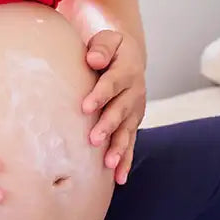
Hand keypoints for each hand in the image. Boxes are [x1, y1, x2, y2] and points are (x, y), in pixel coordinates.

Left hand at [82, 30, 145, 184]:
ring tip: (109, 164)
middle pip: (120, 110)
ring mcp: (134, 111)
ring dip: (119, 147)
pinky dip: (125, 160)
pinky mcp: (132, 124)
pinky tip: (119, 178)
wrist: (128, 59)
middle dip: (108, 125)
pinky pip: (130, 143)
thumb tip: (93, 58)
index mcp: (126, 70)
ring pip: (127, 131)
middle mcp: (134, 92)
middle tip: (94, 139)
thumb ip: (102, 47)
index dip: (100, 94)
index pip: (112, 83)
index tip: (85, 106)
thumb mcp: (107, 41)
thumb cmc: (109, 50)